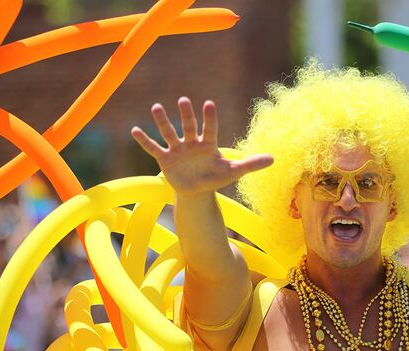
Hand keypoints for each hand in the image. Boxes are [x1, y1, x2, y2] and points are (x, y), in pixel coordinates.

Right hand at [131, 97, 272, 194]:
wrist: (198, 192)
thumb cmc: (216, 178)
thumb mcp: (234, 171)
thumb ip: (251, 164)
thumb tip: (274, 159)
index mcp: (208, 144)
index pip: (210, 128)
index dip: (209, 118)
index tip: (209, 104)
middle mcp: (192, 143)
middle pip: (189, 126)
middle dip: (187, 115)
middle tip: (184, 100)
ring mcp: (177, 150)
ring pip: (169, 133)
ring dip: (163, 121)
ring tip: (156, 107)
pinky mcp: (165, 159)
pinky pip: (153, 148)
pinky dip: (144, 140)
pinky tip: (134, 130)